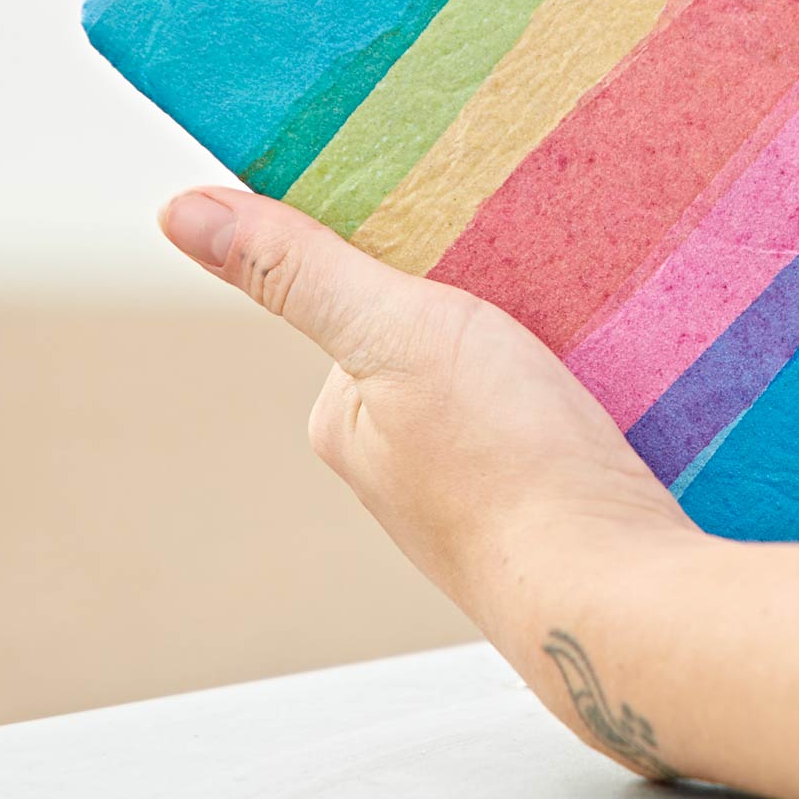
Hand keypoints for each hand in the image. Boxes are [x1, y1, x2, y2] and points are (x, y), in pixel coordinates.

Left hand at [158, 188, 688, 661]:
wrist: (614, 589)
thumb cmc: (504, 464)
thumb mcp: (400, 332)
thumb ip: (303, 270)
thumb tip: (179, 210)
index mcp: (346, 420)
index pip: (369, 298)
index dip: (424, 253)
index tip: (476, 219)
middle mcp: (401, 460)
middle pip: (445, 335)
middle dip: (496, 298)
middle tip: (546, 266)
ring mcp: (480, 487)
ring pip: (510, 377)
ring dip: (551, 341)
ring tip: (592, 317)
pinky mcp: (550, 503)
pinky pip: (561, 418)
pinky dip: (589, 386)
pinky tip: (618, 376)